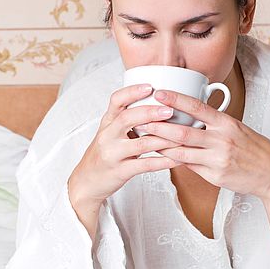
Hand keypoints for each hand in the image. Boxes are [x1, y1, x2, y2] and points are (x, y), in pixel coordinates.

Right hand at [68, 84, 181, 205]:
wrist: (87, 182)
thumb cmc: (105, 153)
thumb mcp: (111, 132)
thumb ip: (128, 118)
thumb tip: (157, 102)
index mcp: (107, 122)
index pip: (116, 100)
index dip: (132, 92)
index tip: (150, 86)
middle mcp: (107, 136)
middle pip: (127, 119)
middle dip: (151, 112)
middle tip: (170, 110)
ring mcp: (113, 154)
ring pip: (141, 143)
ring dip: (164, 139)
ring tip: (182, 135)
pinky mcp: (120, 171)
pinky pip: (145, 165)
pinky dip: (163, 162)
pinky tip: (177, 159)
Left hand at [141, 89, 269, 200]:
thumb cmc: (253, 148)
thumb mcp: (236, 128)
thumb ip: (214, 124)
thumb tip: (190, 119)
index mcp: (227, 124)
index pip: (198, 107)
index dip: (176, 99)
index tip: (159, 93)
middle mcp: (221, 140)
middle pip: (183, 132)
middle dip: (159, 126)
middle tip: (141, 119)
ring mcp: (217, 160)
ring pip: (182, 152)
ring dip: (161, 145)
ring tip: (145, 139)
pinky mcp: (215, 176)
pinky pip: (189, 167)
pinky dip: (174, 160)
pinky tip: (162, 155)